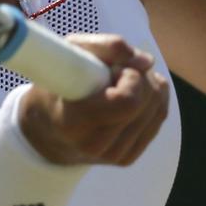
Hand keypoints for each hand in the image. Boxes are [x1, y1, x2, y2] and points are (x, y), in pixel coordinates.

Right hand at [19, 34, 169, 165]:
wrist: (47, 130)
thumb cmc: (58, 84)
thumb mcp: (71, 53)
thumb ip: (107, 47)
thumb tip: (147, 62)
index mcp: (75, 122)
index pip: (128, 101)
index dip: (130, 77)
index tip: (113, 70)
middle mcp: (95, 145)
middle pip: (148, 102)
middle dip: (140, 77)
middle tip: (116, 74)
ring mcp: (113, 156)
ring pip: (158, 110)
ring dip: (149, 87)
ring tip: (121, 83)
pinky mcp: (127, 158)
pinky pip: (159, 119)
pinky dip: (154, 100)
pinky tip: (133, 94)